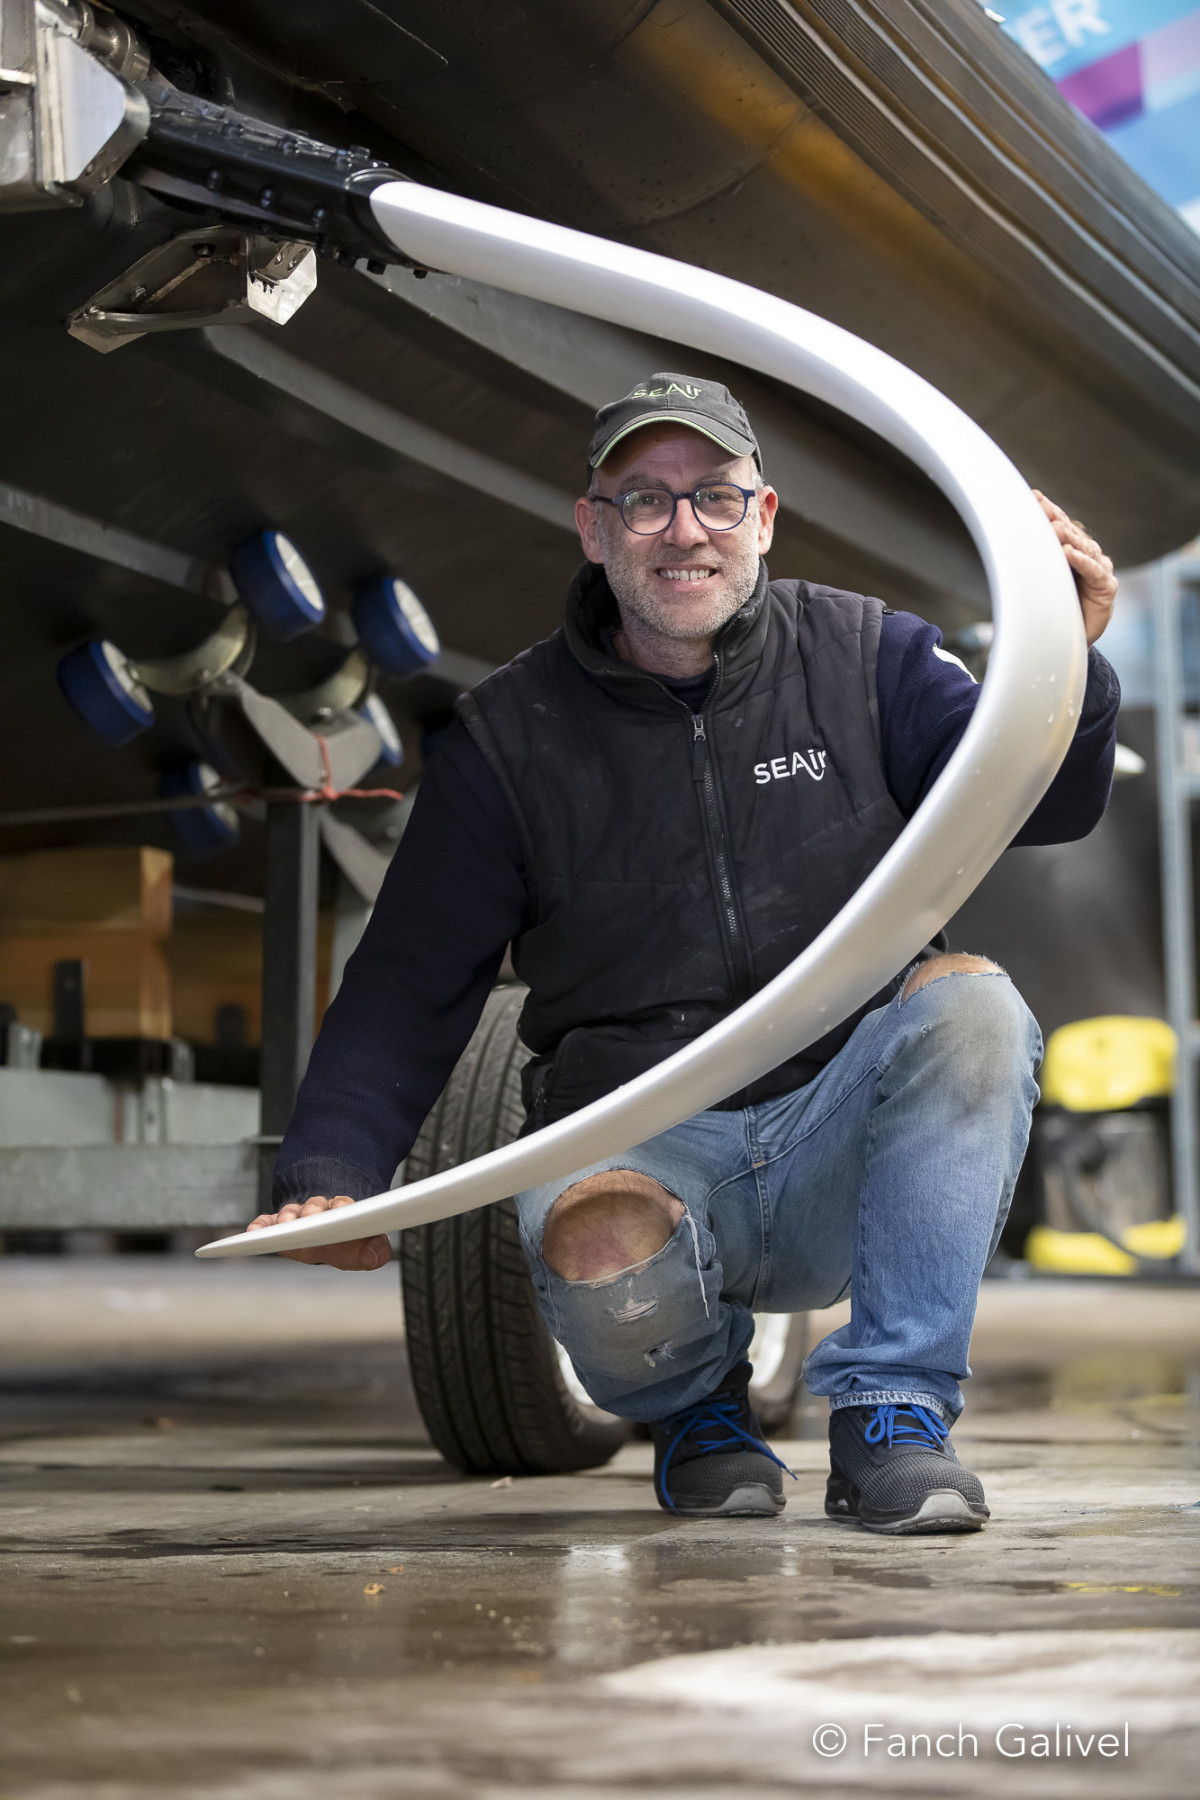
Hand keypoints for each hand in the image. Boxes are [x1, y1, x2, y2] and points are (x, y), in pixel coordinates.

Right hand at [245, 1194, 391, 1270]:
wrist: (324, 1225)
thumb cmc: (346, 1242)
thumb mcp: (365, 1246)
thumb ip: (375, 1250)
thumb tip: (374, 1257)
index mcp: (342, 1211)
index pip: (344, 1205)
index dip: (343, 1207)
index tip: (341, 1209)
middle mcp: (317, 1210)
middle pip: (315, 1206)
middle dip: (313, 1210)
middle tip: (311, 1215)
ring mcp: (295, 1216)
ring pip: (291, 1212)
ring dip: (288, 1217)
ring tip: (285, 1224)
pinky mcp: (275, 1223)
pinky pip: (267, 1222)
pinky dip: (261, 1226)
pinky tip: (253, 1231)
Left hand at [1033, 490, 1116, 645]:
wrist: (1070, 639)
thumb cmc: (1055, 607)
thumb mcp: (1039, 579)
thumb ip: (1030, 560)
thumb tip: (1003, 541)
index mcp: (1072, 550)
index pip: (1061, 525)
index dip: (1049, 510)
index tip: (1033, 496)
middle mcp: (1088, 555)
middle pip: (1071, 533)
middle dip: (1055, 518)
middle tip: (1040, 506)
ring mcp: (1099, 569)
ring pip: (1083, 548)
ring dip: (1068, 537)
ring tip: (1054, 528)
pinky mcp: (1106, 587)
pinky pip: (1094, 571)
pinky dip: (1082, 562)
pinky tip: (1069, 553)